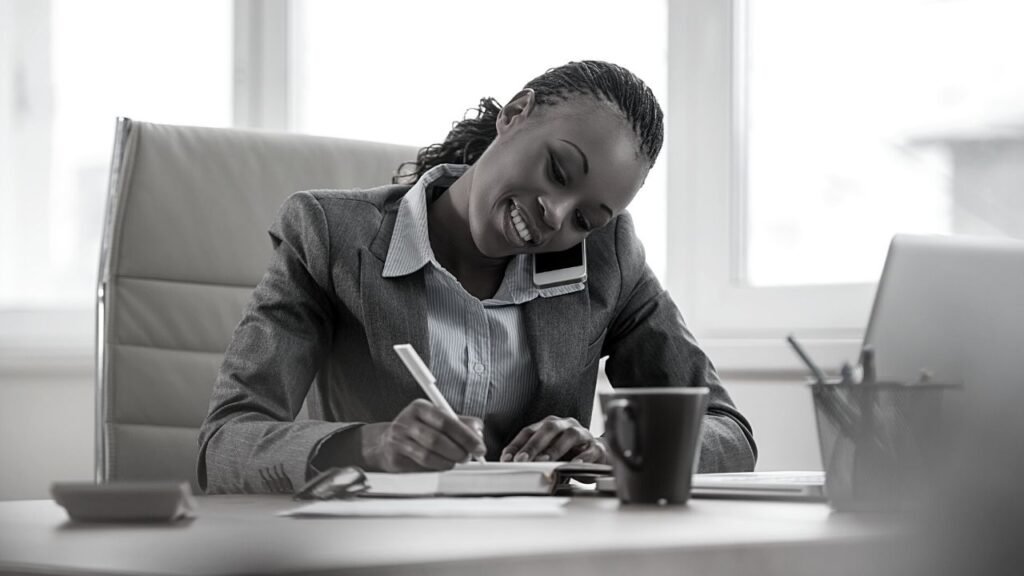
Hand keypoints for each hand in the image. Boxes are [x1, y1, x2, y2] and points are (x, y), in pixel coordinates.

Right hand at [360, 399, 485, 471]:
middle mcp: (407, 421)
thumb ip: (460, 423)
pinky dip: (437, 467)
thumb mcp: (438, 420)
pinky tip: (443, 464)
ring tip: (456, 461)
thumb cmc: (418, 431)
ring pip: (428, 454)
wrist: (387, 443)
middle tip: (468, 456)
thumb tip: (478, 430)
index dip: (465, 435)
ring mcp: (398, 439)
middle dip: (458, 451)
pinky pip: (420, 465)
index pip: (446, 421)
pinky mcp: (395, 456)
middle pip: (437, 439)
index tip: (479, 446)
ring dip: (448, 461)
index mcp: (420, 407)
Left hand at [500, 416, 607, 463]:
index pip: (530, 430)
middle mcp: (566, 425)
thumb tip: (511, 465)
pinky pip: (590, 450)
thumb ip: (532, 457)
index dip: (517, 444)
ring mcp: (583, 434)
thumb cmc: (569, 454)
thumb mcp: (548, 454)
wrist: (598, 455)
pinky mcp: (597, 447)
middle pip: (549, 428)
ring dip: (555, 449)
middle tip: (522, 460)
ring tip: (544, 461)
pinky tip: (574, 465)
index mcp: (551, 425)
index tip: (507, 459)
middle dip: (534, 444)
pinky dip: (582, 457)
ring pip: (570, 435)